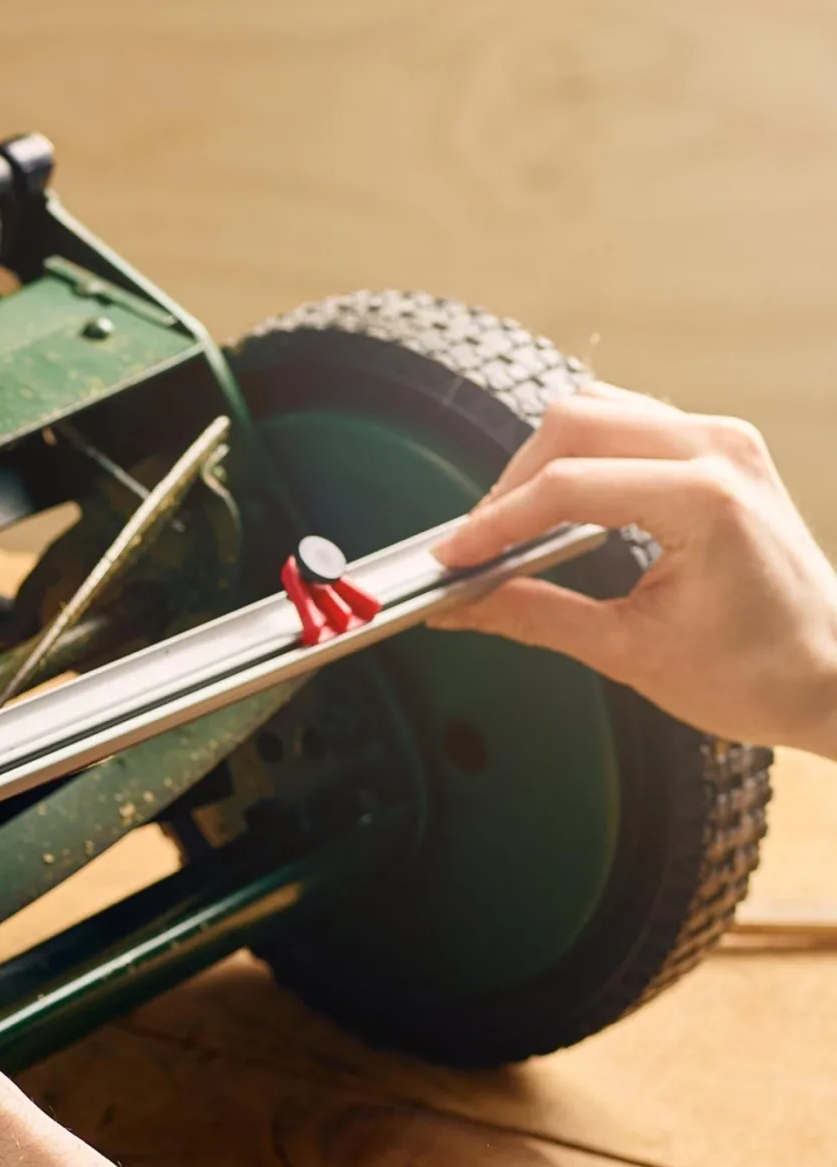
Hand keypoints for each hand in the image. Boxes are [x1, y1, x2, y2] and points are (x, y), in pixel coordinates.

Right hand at [433, 381, 836, 755]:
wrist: (832, 670)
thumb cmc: (754, 672)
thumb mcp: (629, 653)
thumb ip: (536, 617)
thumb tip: (462, 607)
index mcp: (705, 500)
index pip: (568, 485)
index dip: (495, 523)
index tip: (450, 560)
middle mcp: (718, 450)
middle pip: (573, 422)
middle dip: (511, 484)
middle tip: (479, 549)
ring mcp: (722, 440)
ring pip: (596, 410)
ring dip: (542, 464)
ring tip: (513, 530)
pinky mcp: (718, 447)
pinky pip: (628, 423)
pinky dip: (579, 458)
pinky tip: (559, 510)